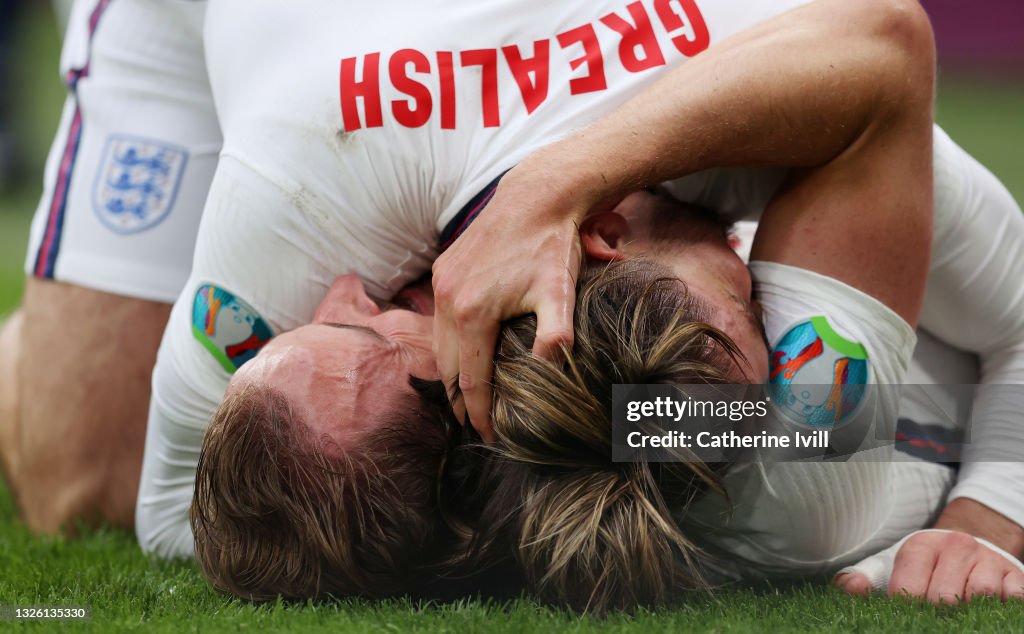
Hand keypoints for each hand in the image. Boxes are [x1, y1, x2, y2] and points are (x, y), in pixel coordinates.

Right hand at [431, 154, 602, 440]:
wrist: (535, 195)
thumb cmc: (551, 245)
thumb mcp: (560, 291)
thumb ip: (556, 334)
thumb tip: (551, 368)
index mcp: (472, 313)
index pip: (470, 380)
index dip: (479, 413)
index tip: (489, 437)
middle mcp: (448, 300)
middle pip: (446, 368)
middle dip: (460, 401)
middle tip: (476, 426)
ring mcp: (441, 284)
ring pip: (437, 344)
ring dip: (451, 374)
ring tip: (468, 399)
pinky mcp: (443, 270)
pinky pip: (437, 320)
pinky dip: (447, 344)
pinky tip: (463, 355)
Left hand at [834, 529, 1023, 604]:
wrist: (965, 550)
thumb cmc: (921, 567)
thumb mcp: (887, 568)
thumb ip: (860, 579)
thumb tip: (853, 589)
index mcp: (921, 545)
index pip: (910, 584)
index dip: (906, 606)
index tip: (904, 615)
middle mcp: (957, 546)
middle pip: (944, 596)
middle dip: (934, 615)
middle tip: (930, 620)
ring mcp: (988, 560)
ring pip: (979, 595)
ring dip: (968, 613)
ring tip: (956, 617)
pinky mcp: (1014, 575)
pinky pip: (1012, 598)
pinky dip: (1000, 608)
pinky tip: (985, 613)